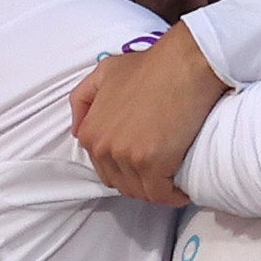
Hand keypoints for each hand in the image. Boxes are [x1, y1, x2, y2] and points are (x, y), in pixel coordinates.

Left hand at [69, 25, 228, 204]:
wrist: (184, 64)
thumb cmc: (150, 66)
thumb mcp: (104, 72)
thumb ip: (83, 99)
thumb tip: (77, 129)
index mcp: (90, 132)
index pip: (104, 169)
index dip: (125, 168)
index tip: (145, 164)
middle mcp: (103, 148)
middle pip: (121, 183)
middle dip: (140, 181)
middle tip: (162, 173)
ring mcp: (127, 158)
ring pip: (141, 192)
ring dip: (157, 190)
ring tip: (173, 180)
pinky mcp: (153, 165)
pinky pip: (161, 195)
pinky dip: (174, 196)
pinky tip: (183, 189)